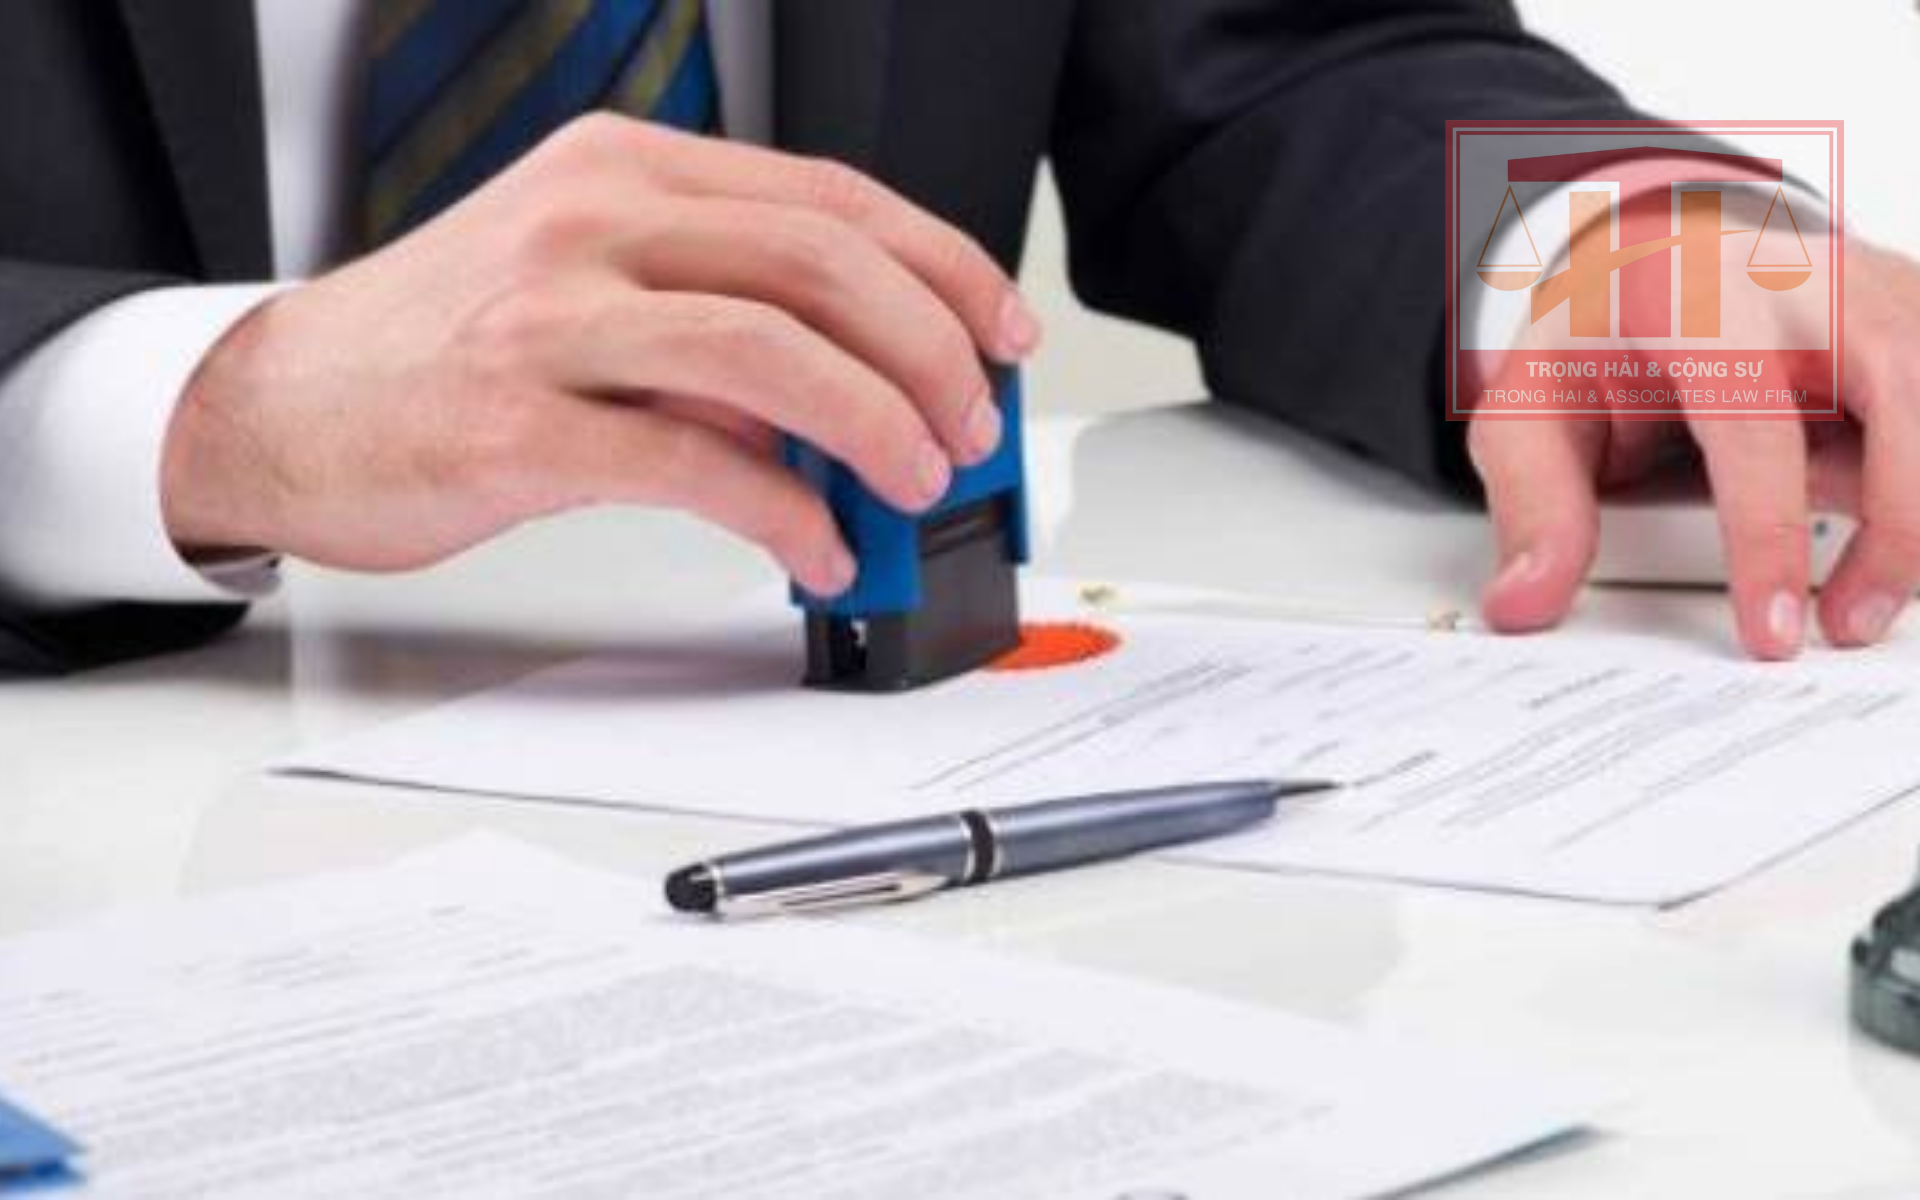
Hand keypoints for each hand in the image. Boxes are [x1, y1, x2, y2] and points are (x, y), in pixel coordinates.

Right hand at [160, 115, 1039, 594]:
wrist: (280, 402)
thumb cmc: (442, 345)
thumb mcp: (585, 280)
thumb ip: (714, 312)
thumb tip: (859, 390)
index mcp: (625, 170)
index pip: (831, 197)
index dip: (943, 267)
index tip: (1002, 331)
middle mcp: (594, 221)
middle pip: (822, 263)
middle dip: (930, 353)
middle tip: (968, 427)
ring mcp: (553, 319)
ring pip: (773, 353)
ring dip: (877, 426)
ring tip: (915, 485)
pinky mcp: (520, 424)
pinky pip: (697, 464)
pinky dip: (785, 514)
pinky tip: (819, 550)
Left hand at [1469, 238, 1919, 658]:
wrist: (1658, 251)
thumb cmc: (1602, 335)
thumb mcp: (1532, 413)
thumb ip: (1533, 507)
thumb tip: (1523, 603)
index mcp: (1693, 301)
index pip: (1753, 429)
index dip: (1768, 539)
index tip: (1773, 631)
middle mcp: (1803, 283)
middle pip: (1902, 399)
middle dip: (1899, 529)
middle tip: (1848, 624)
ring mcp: (1878, 290)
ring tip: (1867, 595)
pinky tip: (1889, 531)